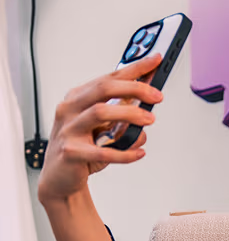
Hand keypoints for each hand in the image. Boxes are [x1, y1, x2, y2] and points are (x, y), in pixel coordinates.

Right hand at [38, 53, 163, 203]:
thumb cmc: (82, 149)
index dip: (134, 68)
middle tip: (157, 95)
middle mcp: (69, 109)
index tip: (156, 61)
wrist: (60, 179)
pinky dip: (125, 153)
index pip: (109, 78)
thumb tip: (148, 104)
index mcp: (78, 98)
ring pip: (100, 113)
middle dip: (134, 88)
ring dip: (129, 114)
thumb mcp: (104, 128)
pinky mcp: (71, 153)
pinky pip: (102, 152)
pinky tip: (139, 153)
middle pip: (103, 89)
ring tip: (149, 119)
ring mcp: (68, 130)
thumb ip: (123, 115)